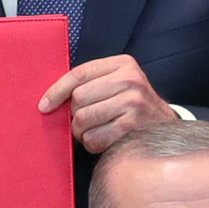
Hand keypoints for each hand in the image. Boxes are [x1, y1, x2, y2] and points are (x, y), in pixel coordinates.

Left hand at [39, 56, 176, 151]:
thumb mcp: (117, 84)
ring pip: (83, 119)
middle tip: (84, 121)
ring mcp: (133, 103)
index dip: (56, 91)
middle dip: (75, 114)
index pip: (79, 74)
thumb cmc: (132, 106)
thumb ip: (91, 83)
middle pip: (78, 98)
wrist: (164, 127)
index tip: (44, 105)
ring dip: (82, 131)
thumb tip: (50, 99)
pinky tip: (105, 139)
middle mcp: (130, 80)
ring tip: (95, 130)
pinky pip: (94, 138)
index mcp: (122, 64)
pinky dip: (93, 143)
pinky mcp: (131, 126)